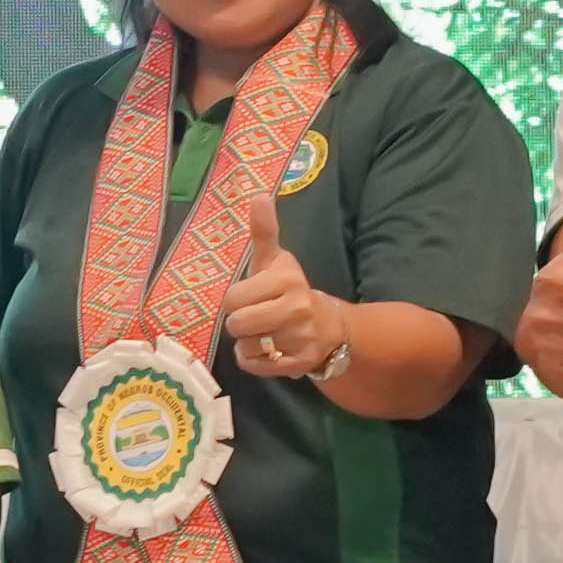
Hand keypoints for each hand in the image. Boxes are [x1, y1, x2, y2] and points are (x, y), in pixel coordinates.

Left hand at [218, 240, 344, 386]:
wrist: (329, 326)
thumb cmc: (288, 290)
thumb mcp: (275, 260)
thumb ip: (264, 231)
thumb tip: (258, 195)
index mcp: (286, 279)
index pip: (233, 298)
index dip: (235, 300)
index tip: (250, 296)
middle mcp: (296, 307)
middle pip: (237, 324)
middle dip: (240, 322)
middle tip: (255, 317)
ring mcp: (300, 337)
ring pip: (245, 347)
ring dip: (247, 343)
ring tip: (264, 333)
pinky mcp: (299, 363)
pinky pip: (255, 367)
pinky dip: (254, 361)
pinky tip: (269, 350)